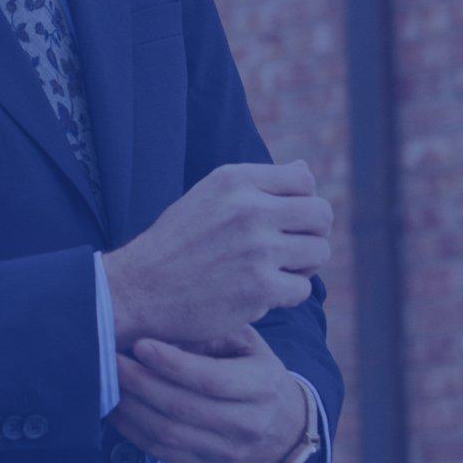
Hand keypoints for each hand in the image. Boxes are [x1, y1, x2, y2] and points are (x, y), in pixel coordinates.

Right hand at [102, 160, 331, 347]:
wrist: (141, 287)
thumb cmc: (178, 241)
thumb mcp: (209, 195)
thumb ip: (257, 183)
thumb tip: (306, 168)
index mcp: (234, 180)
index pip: (303, 179)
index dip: (300, 201)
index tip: (283, 218)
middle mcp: (248, 208)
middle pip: (321, 214)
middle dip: (312, 232)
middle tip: (290, 247)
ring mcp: (257, 249)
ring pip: (319, 251)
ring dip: (302, 264)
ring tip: (273, 268)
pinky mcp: (261, 288)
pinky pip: (303, 289)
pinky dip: (286, 294)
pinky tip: (259, 291)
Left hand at [105, 324, 307, 462]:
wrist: (288, 431)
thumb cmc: (258, 373)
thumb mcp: (247, 343)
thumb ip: (211, 333)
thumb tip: (164, 331)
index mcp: (261, 386)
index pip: (211, 379)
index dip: (171, 363)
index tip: (139, 343)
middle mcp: (248, 425)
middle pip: (182, 407)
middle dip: (139, 382)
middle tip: (110, 357)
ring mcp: (227, 454)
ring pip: (168, 434)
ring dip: (130, 407)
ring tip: (107, 379)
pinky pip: (162, 454)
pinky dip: (132, 431)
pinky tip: (116, 407)